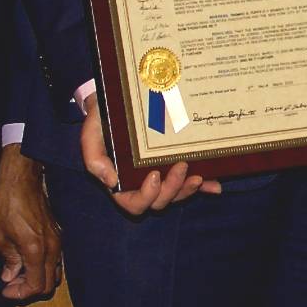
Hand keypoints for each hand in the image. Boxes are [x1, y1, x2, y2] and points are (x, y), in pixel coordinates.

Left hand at [0, 145, 61, 301]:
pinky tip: (25, 260)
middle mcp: (52, 248)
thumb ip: (8, 259)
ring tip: (17, 273)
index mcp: (36, 250)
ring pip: (54, 272)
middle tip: (11, 284)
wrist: (21, 179)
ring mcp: (58, 241)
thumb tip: (10, 275)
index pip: (36, 285)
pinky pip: (54, 260)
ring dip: (36, 278)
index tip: (5, 290)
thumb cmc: (7, 204)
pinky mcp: (57, 233)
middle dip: (29, 289)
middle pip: (49, 284)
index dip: (20, 293)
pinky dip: (41, 266)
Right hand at [77, 94, 219, 212]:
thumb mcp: (91, 136)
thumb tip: (111, 181)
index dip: (146, 196)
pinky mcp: (175, 167)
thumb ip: (94, 159)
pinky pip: (191, 182)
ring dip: (188, 190)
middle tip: (181, 167)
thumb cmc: (101, 121)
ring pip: (177, 195)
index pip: (134, 204)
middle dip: (172, 190)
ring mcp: (162, 177)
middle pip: (160, 202)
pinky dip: (204, 187)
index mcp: (122, 184)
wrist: (117, 102)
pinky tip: (215, 186)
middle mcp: (143, 185)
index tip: (154, 175)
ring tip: (198, 175)